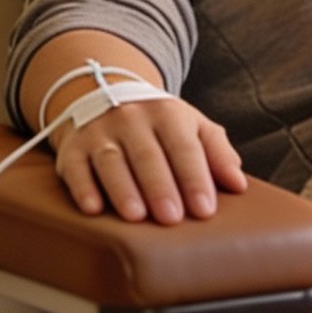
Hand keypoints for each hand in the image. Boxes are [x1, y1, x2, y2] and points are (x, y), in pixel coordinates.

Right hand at [52, 97, 246, 224]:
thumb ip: (217, 153)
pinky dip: (83, 188)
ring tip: (136, 216)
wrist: (104, 95)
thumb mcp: (192, 127)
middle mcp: (131, 119)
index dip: (195, 178)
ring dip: (123, 189)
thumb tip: (239, 184)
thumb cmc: (158, 124)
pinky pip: (75, 168)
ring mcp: (99, 132)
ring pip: (111, 161)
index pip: (184, 147)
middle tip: (171, 218)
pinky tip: (93, 208)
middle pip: (147, 156)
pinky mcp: (72, 148)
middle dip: (160, 187)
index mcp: (167, 114)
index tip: (204, 209)